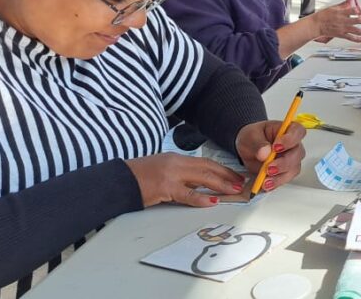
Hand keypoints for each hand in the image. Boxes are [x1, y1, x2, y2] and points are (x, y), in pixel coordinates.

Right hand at [124, 153, 244, 207]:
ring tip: (234, 191)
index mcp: (177, 158)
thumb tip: (201, 183)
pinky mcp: (164, 187)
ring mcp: (171, 175)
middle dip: (227, 176)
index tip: (236, 176)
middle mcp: (176, 163)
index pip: (206, 162)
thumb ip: (181, 174)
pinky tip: (213, 201)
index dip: (223, 170)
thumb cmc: (140, 177)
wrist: (119, 180)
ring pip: (202, 179)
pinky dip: (201, 198)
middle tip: (241, 184)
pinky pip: (187, 194)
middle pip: (208, 169)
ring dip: (221, 185)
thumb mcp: (163, 169)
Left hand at [235, 121, 306, 191]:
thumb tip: (265, 152)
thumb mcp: (250, 135)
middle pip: (298, 153)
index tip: (276, 147)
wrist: (248, 150)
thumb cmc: (253, 137)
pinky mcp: (286, 171)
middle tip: (269, 167)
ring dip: (280, 176)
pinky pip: (285, 178)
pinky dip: (276, 182)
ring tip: (265, 180)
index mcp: (287, 130)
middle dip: (284, 163)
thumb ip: (258, 143)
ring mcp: (292, 159)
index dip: (290, 139)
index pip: (298, 131)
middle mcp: (293, 145)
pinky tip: (266, 184)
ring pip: (293, 169)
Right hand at [311, 1, 360, 42]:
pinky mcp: (341, 35)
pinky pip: (351, 38)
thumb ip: (343, 5)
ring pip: (357, 31)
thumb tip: (350, 0)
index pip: (351, 10)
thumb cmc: (324, 16)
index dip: (356, 10)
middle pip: (357, 21)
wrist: (316, 25)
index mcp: (341, 13)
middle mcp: (343, 21)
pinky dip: (358, 39)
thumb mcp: (333, 7)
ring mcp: (343, 29)